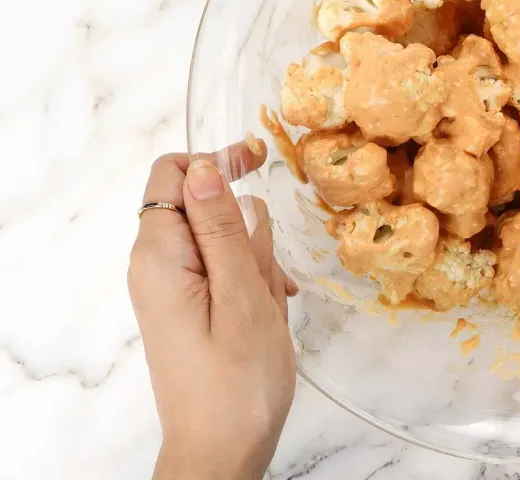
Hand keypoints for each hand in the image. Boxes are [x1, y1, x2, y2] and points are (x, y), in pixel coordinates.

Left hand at [129, 142, 298, 479]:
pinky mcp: (187, 305)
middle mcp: (156, 265)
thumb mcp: (241, 297)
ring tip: (270, 303)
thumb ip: (223, 228)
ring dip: (254, 257)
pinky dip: (251, 278)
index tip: (261, 165)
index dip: (216, 160)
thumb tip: (206, 165)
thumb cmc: (237, 382)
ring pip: (220, 237)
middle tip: (269, 272)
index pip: (174, 173)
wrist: (221, 451)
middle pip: (201, 204)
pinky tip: (272, 308)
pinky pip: (222, 269)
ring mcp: (171, 287)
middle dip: (245, 224)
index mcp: (160, 256)